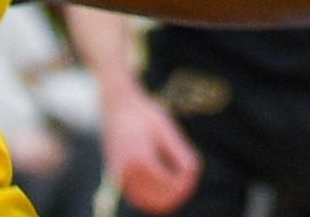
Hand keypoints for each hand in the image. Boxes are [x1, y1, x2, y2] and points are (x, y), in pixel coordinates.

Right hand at [100, 87, 201, 213]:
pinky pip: (136, 198)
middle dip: (177, 194)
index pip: (168, 184)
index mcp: (140, 159)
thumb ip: (180, 152)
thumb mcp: (166, 128)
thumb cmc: (144, 114)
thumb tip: (193, 174)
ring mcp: (118, 177)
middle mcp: (126, 172)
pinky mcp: (116, 177)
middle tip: (189, 179)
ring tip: (180, 185)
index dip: (185, 182)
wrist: (117, 106)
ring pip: (145, 202)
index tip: (193, 171)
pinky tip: (164, 188)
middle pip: (157, 199)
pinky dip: (151, 199)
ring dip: (164, 199)